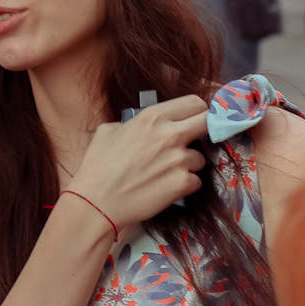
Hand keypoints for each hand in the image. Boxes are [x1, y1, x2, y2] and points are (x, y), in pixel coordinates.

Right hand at [67, 94, 208, 230]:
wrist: (97, 202)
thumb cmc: (98, 167)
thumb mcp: (108, 131)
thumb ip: (133, 123)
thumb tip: (140, 126)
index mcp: (153, 117)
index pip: (194, 103)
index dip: (196, 112)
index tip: (194, 120)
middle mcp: (170, 134)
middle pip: (208, 123)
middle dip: (205, 130)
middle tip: (194, 141)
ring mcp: (179, 160)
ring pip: (200, 158)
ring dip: (188, 165)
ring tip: (167, 173)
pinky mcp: (183, 183)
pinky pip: (195, 181)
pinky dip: (185, 185)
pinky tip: (166, 187)